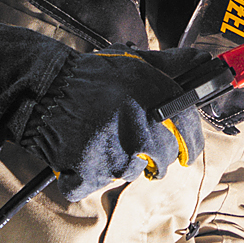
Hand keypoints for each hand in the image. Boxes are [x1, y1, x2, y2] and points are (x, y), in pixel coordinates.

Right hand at [16, 49, 203, 200]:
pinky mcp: (89, 173)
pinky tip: (78, 153)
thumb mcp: (135, 61)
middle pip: (162, 160)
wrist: (41, 87)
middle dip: (151, 155)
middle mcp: (142, 131)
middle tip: (130, 140)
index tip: (185, 151)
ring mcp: (116, 156)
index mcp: (157, 103)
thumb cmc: (88, 75)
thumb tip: (202, 59)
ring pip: (128, 172)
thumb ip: (171, 65)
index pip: (190, 136)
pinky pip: (93, 183)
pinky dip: (83, 175)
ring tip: (99, 138)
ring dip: (117, 162)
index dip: (189, 144)